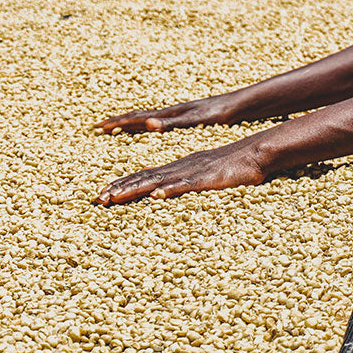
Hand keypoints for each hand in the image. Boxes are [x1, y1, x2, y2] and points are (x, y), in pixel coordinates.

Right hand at [95, 94, 239, 134]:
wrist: (238, 104)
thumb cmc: (219, 113)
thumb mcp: (195, 120)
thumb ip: (172, 123)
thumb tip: (148, 125)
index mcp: (169, 114)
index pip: (136, 118)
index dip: (117, 123)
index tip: (99, 126)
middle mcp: (170, 112)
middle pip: (138, 116)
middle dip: (118, 122)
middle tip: (99, 126)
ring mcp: (177, 114)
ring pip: (147, 118)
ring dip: (130, 123)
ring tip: (117, 127)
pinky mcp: (186, 118)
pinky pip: (158, 122)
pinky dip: (146, 125)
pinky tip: (148, 129)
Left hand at [95, 137, 268, 205]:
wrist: (255, 153)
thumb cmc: (233, 168)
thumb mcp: (203, 178)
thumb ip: (186, 185)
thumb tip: (167, 197)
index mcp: (177, 168)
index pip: (143, 176)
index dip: (122, 184)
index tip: (103, 194)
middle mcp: (179, 167)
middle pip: (142, 178)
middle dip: (118, 188)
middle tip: (97, 199)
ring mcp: (191, 172)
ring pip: (156, 181)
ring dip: (133, 189)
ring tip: (114, 197)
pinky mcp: (206, 178)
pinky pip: (185, 185)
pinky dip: (169, 190)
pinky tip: (155, 196)